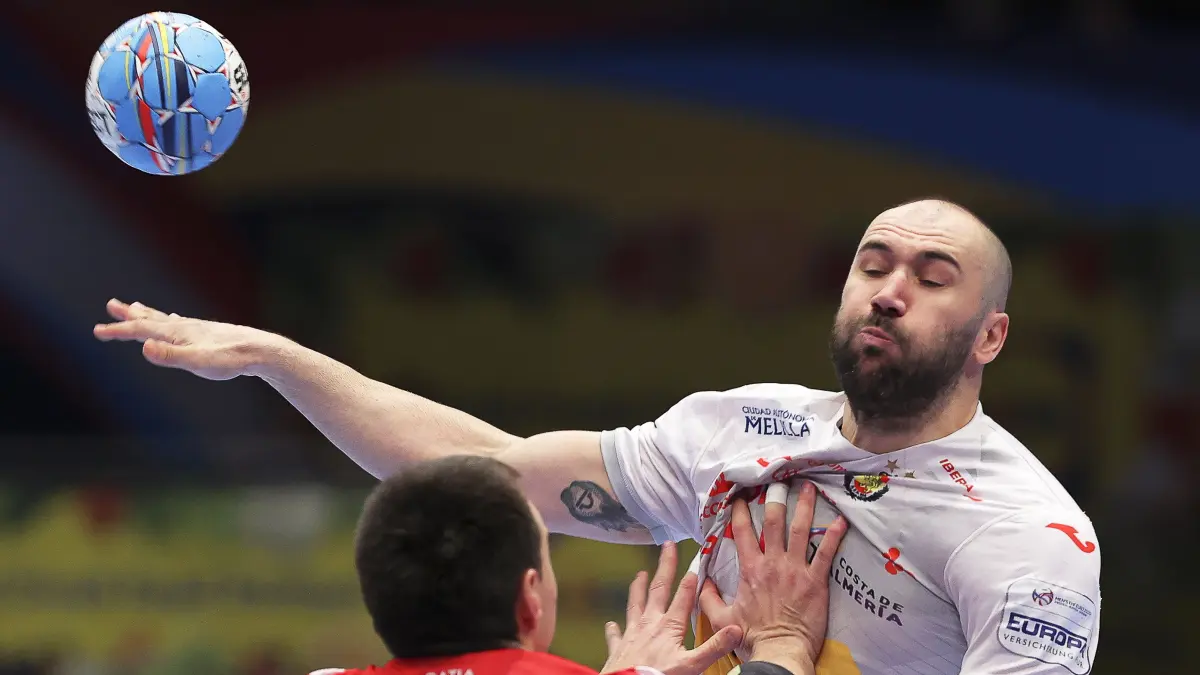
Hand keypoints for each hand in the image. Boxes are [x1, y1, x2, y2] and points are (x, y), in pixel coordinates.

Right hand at [93, 299, 278, 379]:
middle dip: (129, 315)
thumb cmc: (230, 359)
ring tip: (135, 307)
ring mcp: (197, 329)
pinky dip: (170, 320)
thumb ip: (170, 356)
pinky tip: (174, 320)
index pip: (141, 329)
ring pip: (165, 319)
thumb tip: (144, 348)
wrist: (260, 351)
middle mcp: (185, 326)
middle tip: (111, 305)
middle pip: (151, 318)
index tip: (97, 331)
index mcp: (177, 332)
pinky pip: (181, 324)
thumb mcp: (198, 362)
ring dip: (147, 314)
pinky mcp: (208, 334)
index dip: (118, 331)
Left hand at [601, 541, 741, 674]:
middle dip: (664, 567)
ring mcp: (631, 635)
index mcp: (669, 627)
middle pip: (658, 590)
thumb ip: (713, 646)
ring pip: (634, 604)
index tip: (696, 561)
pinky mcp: (618, 648)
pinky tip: (610, 623)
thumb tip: (734, 628)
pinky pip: (615, 635)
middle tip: (667, 546)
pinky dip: (613, 629)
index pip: (683, 596)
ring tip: (639, 574)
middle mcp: (649, 624)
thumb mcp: (692, 665)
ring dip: (638, 588)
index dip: (691, 578)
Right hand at [699, 482, 847, 673]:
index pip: (742, 532)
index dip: (740, 511)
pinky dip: (834, 535)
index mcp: (750, 569)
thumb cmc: (752, 637)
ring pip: (801, 530)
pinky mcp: (816, 582)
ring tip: (809, 487)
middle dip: (775, 498)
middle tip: (778, 481)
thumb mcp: (721, 617)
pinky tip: (841, 521)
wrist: (780, 653)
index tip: (739, 497)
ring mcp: (796, 570)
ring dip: (805, 506)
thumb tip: (703, 580)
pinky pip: (826, 553)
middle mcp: (773, 563)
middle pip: (774, 522)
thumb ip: (708, 597)